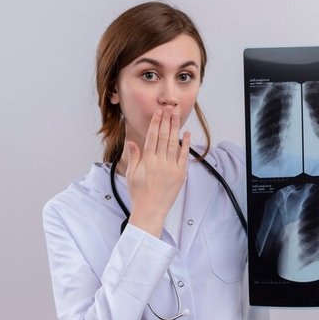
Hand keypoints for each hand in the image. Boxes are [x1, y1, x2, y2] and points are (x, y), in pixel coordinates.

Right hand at [124, 108, 190, 237]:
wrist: (150, 211)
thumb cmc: (139, 194)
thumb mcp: (131, 174)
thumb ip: (134, 156)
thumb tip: (132, 142)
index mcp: (147, 161)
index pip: (152, 137)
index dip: (156, 123)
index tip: (158, 113)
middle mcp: (160, 162)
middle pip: (164, 137)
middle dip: (167, 121)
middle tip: (169, 108)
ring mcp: (171, 168)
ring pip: (174, 144)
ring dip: (175, 128)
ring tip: (177, 116)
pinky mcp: (180, 175)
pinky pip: (184, 157)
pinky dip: (185, 145)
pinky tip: (187, 134)